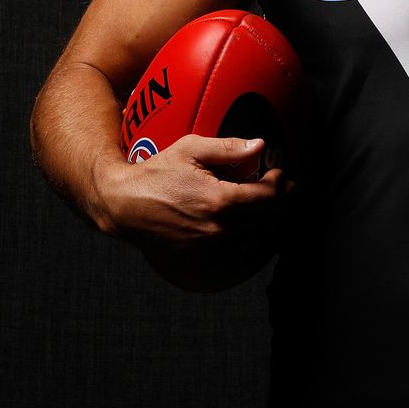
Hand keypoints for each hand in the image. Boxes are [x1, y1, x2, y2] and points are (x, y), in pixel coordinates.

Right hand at [94, 134, 288, 246]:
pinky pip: (241, 256)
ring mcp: (211, 250)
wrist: (124, 207)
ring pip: (259, 238)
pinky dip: (255, 241)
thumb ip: (229, 147)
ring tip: (270, 204)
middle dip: (281, 200)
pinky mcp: (202, 262)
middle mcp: (219, 230)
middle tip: (284, 187)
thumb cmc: (156, 173)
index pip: (268, 197)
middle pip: (269, 218)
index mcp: (220, 202)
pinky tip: (255, 227)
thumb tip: (260, 145)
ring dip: (271, 220)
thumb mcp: (191, 150)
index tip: (280, 172)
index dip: (281, 184)